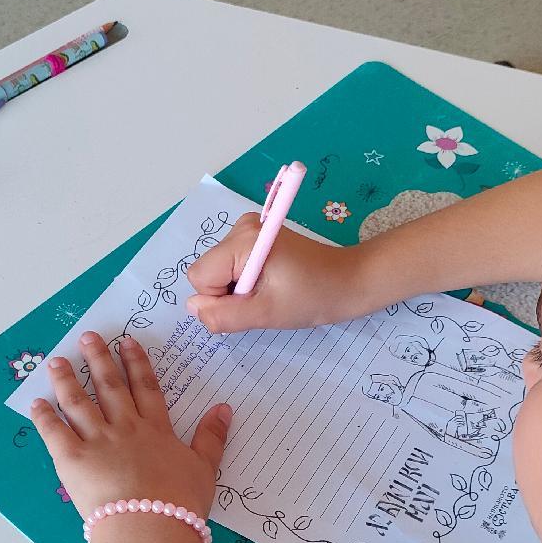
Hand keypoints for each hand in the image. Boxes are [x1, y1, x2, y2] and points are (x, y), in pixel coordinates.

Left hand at [30, 331, 231, 520]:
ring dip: (67, 380)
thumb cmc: (180, 503)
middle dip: (98, 360)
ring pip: (78, 403)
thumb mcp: (205, 469)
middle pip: (110, 387)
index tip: (126, 342)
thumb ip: (212, 437)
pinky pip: (54, 433)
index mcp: (156, 431)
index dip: (136, 363)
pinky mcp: (72, 460)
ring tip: (56, 362)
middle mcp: (125, 428)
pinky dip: (44, 417)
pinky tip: (36, 403)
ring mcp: (97, 441)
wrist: (150, 527)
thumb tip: (224, 407)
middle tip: (88, 337)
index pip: (146, 389)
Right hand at [185, 212, 365, 333]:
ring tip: (271, 291)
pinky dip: (245, 281)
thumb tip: (193, 307)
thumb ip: (223, 315)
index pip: (200, 276)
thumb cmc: (313, 297)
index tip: (253, 301)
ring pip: (218, 271)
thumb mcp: (266, 313)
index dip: (220, 298)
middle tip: (264, 298)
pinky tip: (271, 283)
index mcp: (242, 239)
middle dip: (229, 293)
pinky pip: (230, 266)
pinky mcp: (255, 237)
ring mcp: (248, 229)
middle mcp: (241, 227)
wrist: (348, 281)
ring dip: (238, 289)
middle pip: (208, 271)